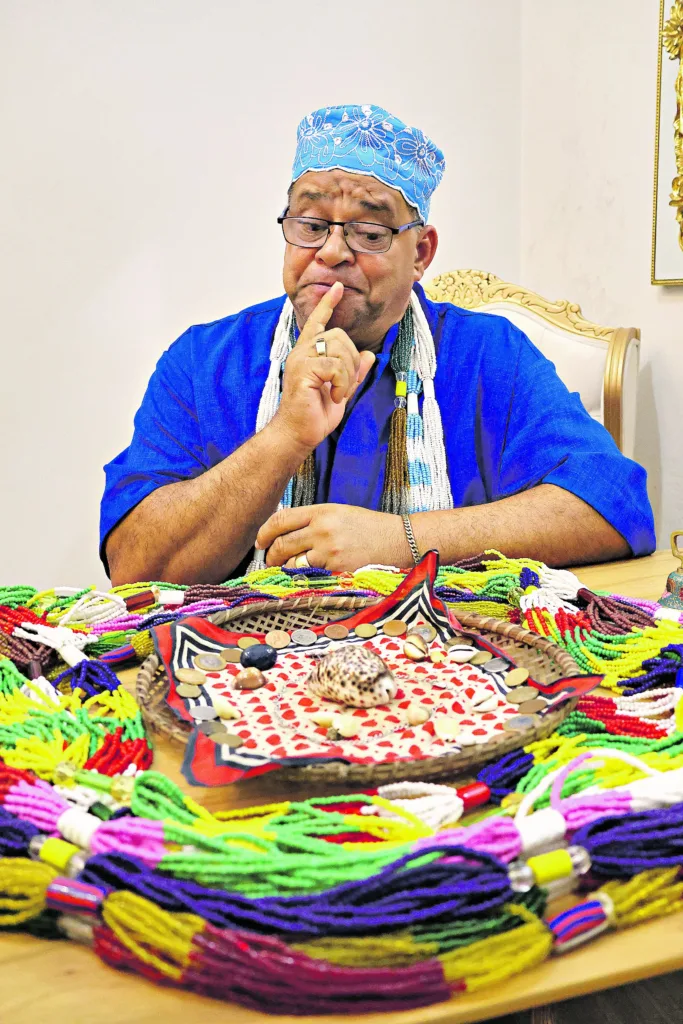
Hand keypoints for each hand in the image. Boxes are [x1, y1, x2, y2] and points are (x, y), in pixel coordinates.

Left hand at [255, 504, 409, 572]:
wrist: (398, 540)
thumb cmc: (369, 528)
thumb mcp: (339, 514)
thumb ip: (313, 521)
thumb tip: (286, 534)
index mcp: (322, 512)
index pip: (281, 520)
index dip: (265, 532)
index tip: (260, 541)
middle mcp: (322, 529)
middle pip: (282, 543)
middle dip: (271, 555)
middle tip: (270, 561)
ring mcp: (329, 551)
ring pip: (293, 563)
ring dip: (286, 569)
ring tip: (287, 571)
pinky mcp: (337, 569)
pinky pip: (311, 576)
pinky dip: (304, 578)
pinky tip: (307, 578)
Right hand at [271, 282, 375, 450]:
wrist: (298, 433)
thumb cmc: (315, 414)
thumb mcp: (341, 390)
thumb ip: (353, 372)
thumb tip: (367, 355)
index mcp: (309, 353)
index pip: (318, 322)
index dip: (328, 304)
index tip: (337, 287)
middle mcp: (302, 352)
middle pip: (338, 336)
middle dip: (351, 360)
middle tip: (344, 385)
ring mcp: (300, 360)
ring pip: (338, 348)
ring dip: (347, 374)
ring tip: (338, 393)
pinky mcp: (303, 370)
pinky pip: (334, 366)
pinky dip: (342, 383)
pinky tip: (334, 396)